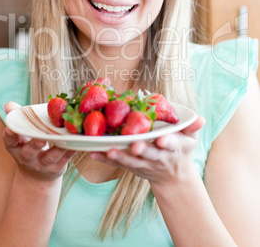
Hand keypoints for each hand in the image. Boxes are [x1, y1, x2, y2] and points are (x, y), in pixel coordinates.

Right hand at [3, 102, 75, 180]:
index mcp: (16, 147)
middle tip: (41, 138)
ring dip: (57, 148)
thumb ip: (18, 118)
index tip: (10, 128)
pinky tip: (77, 142)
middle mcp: (27, 158)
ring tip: (65, 138)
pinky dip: (70, 151)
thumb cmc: (29, 146)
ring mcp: (42, 165)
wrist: (37, 176)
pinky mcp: (56, 168)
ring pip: (49, 157)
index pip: (10, 141)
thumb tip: (9, 104)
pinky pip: (64, 159)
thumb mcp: (21, 135)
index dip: (9, 135)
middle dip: (35, 145)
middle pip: (29, 152)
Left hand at [89, 116, 204, 185]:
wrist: (171, 176)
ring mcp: (143, 164)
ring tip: (108, 150)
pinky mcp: (130, 167)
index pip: (171, 144)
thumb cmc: (179, 150)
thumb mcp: (190, 139)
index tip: (162, 140)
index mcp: (173, 147)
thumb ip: (193, 127)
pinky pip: (116, 163)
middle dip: (142, 151)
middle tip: (134, 146)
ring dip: (119, 156)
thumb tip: (201, 118)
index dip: (167, 143)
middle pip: (149, 154)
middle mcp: (157, 157)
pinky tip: (91, 153)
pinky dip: (104, 159)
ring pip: (131, 161)